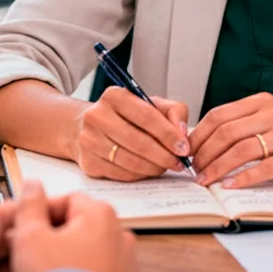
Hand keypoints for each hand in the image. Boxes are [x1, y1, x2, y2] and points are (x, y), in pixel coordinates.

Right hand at [10, 180, 137, 271]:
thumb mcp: (30, 236)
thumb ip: (30, 204)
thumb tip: (33, 184)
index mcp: (101, 214)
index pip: (68, 200)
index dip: (42, 213)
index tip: (26, 227)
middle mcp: (120, 234)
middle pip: (80, 225)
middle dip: (54, 235)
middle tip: (31, 251)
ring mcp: (127, 263)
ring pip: (90, 250)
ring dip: (68, 256)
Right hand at [72, 86, 189, 180]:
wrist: (91, 126)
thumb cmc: (127, 115)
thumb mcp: (151, 104)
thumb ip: (174, 112)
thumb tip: (182, 134)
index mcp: (114, 96)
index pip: (146, 116)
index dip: (168, 134)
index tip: (184, 148)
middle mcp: (97, 116)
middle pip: (138, 142)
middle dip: (164, 156)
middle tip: (178, 163)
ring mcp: (89, 140)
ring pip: (130, 161)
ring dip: (153, 168)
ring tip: (165, 166)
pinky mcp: (88, 162)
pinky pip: (120, 174)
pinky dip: (139, 175)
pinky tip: (147, 170)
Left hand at [189, 92, 272, 188]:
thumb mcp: (271, 118)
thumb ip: (244, 124)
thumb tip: (204, 141)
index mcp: (261, 102)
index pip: (219, 115)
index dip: (199, 134)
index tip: (187, 151)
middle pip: (227, 132)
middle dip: (204, 153)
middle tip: (193, 170)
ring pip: (242, 149)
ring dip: (218, 167)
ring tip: (206, 180)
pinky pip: (265, 168)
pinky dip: (244, 178)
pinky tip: (231, 186)